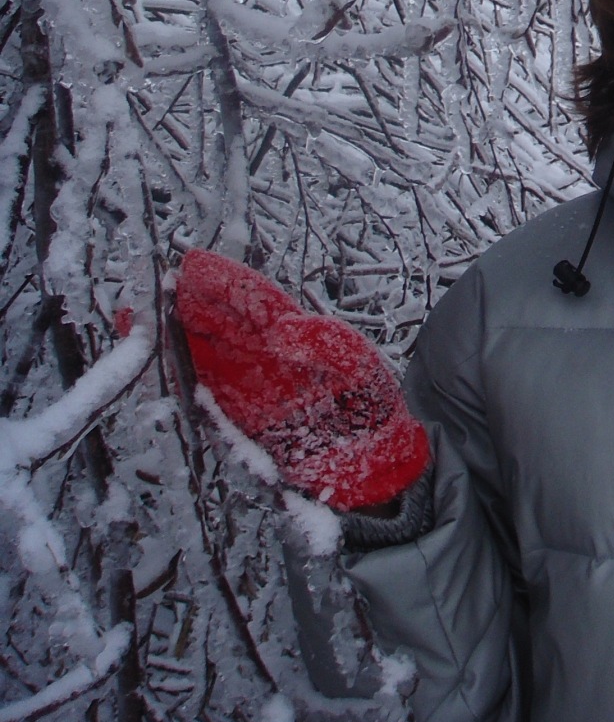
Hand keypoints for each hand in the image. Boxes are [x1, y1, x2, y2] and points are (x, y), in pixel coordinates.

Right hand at [175, 249, 430, 510]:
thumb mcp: (356, 365)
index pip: (250, 300)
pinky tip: (151, 364)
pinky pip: (200, 393)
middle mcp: (259, 354)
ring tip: (137, 315)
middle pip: (215, 321)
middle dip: (184, 302)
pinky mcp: (234, 417)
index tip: (193, 263)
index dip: (223, 282)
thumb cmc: (368, 404)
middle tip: (153, 284)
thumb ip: (325, 343)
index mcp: (289, 332)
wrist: (368, 457)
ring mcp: (244, 384)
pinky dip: (175, 378)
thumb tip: (287, 327)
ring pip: (200, 352)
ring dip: (170, 335)